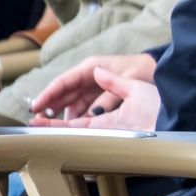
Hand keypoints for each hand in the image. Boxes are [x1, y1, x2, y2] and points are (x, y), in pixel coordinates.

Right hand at [28, 53, 156, 123]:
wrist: (159, 74)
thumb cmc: (144, 72)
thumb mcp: (131, 79)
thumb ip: (112, 89)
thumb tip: (94, 94)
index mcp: (93, 68)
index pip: (64, 82)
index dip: (49, 94)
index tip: (36, 106)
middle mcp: (90, 78)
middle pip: (64, 94)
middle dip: (50, 107)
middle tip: (35, 122)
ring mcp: (94, 89)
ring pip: (71, 104)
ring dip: (60, 115)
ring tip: (45, 128)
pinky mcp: (100, 99)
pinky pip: (83, 110)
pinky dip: (74, 118)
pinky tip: (66, 128)